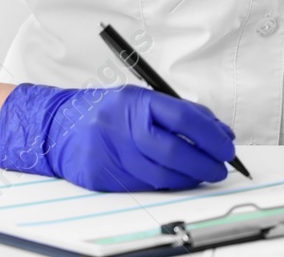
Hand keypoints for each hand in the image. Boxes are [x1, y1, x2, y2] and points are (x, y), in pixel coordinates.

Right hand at [0, 83, 235, 191]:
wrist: (57, 127)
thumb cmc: (104, 110)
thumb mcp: (138, 99)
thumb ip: (176, 112)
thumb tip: (216, 131)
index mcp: (136, 101)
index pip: (184, 117)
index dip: (211, 134)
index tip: (226, 144)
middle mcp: (123, 127)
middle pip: (175, 151)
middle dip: (205, 162)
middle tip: (221, 166)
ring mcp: (112, 153)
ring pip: (162, 173)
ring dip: (189, 177)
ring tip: (204, 174)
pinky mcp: (104, 176)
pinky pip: (144, 185)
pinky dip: (167, 183)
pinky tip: (178, 179)